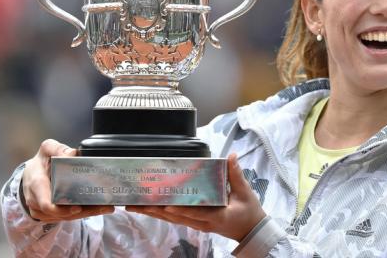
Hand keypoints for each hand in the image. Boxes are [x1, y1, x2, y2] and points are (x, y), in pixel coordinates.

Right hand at [21, 139, 114, 221]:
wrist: (31, 175)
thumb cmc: (41, 162)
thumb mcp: (47, 150)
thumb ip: (57, 149)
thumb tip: (72, 153)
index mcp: (36, 186)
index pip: (46, 204)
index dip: (61, 209)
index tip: (77, 207)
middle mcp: (38, 202)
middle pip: (62, 213)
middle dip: (84, 211)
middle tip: (104, 207)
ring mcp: (43, 211)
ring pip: (67, 217)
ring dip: (87, 213)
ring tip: (106, 208)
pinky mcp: (51, 215)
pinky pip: (67, 217)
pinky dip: (83, 213)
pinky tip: (99, 208)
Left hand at [126, 153, 266, 240]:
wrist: (252, 231)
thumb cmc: (249, 212)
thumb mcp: (245, 192)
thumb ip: (236, 174)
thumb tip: (231, 156)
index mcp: (216, 216)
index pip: (195, 212)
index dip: (180, 209)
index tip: (165, 205)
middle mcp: (203, 223)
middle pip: (176, 217)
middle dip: (155, 210)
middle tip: (136, 203)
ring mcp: (198, 225)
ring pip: (172, 220)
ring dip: (153, 213)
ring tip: (135, 206)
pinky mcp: (196, 224)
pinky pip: (176, 219)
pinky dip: (162, 215)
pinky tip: (150, 209)